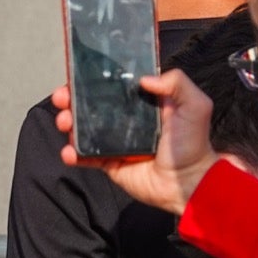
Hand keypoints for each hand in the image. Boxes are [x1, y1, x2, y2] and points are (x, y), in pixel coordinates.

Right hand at [52, 69, 219, 215]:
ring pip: (84, 129)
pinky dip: (74, 154)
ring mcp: (116, 142)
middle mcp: (126, 120)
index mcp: (142, 103)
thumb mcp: (195, 104)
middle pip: (91, 105)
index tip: (77, 76)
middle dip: (72, 99)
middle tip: (62, 98)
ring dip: (68, 123)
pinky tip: (69, 151)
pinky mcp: (111, 163)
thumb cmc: (193, 143)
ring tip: (65, 122)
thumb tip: (145, 78)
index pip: (113, 86)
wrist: (189, 182)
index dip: (93, 80)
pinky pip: (87, 157)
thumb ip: (176, 82)